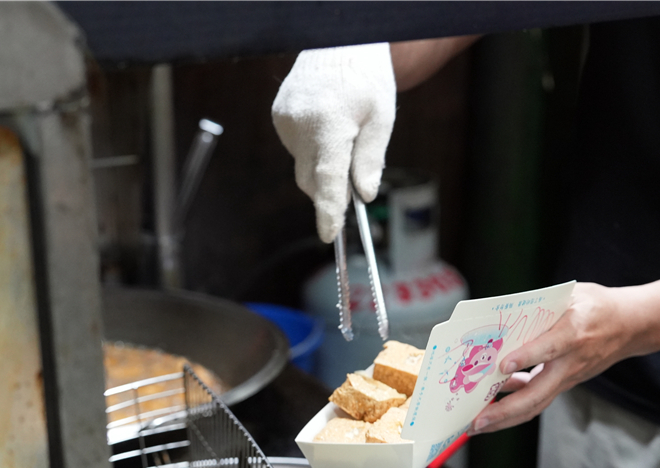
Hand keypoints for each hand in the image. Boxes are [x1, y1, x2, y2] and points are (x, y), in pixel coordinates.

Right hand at [272, 43, 395, 242]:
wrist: (338, 42)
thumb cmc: (366, 78)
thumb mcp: (381, 118)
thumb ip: (371, 159)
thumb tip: (364, 195)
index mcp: (329, 124)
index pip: (326, 179)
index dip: (328, 210)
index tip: (328, 234)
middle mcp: (300, 125)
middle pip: (311, 179)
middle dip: (331, 188)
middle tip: (355, 178)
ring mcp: (284, 122)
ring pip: (304, 166)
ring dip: (323, 166)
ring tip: (343, 134)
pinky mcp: (278, 119)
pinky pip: (297, 150)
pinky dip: (313, 150)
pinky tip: (327, 126)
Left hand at [469, 283, 647, 433]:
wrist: (631, 326)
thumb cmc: (596, 305)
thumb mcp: (571, 295)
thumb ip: (540, 307)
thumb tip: (502, 319)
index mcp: (576, 331)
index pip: (551, 347)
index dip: (528, 357)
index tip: (503, 365)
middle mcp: (572, 360)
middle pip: (539, 393)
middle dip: (506, 410)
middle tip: (477, 421)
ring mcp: (569, 377)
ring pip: (536, 403)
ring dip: (505, 417)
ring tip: (476, 425)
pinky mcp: (565, 383)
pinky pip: (537, 398)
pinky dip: (513, 404)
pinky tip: (491, 403)